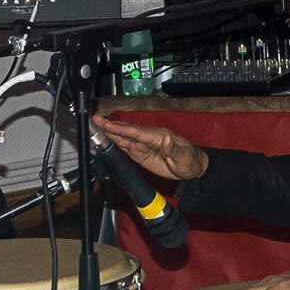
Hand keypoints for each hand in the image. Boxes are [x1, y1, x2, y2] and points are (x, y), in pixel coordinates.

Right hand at [90, 115, 209, 179]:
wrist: (193, 169)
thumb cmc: (191, 161)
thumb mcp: (185, 157)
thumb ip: (175, 149)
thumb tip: (167, 140)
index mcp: (159, 136)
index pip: (137, 132)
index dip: (122, 129)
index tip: (109, 124)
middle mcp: (150, 138)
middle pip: (128, 132)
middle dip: (111, 127)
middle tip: (95, 120)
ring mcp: (145, 146)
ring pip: (125, 138)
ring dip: (111, 133)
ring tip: (96, 128)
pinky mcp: (142, 154)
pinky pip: (127, 148)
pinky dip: (116, 143)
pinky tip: (107, 140)